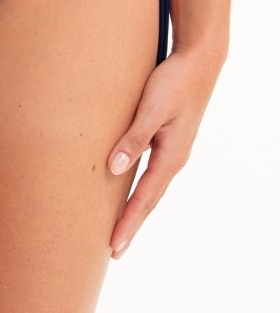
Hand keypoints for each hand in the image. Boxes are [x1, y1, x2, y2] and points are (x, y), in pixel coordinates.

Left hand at [107, 44, 225, 258]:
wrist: (198, 61)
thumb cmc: (174, 82)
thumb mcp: (151, 109)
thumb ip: (133, 138)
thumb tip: (114, 170)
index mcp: (170, 157)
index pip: (144, 199)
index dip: (128, 223)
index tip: (114, 247)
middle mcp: (172, 159)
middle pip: (148, 200)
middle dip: (131, 225)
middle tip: (114, 251)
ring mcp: (170, 150)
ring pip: (149, 187)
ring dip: (134, 208)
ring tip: (118, 227)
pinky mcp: (166, 139)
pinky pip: (149, 171)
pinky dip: (137, 187)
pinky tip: (126, 187)